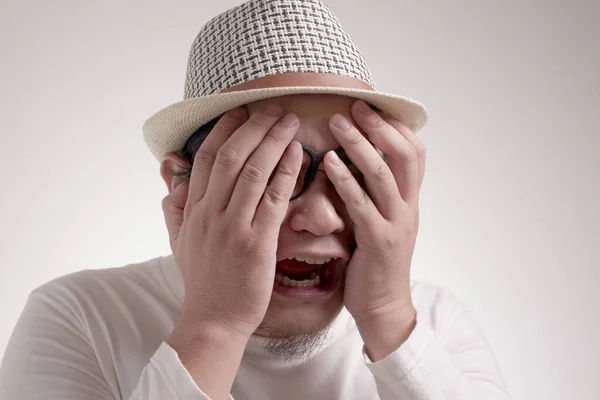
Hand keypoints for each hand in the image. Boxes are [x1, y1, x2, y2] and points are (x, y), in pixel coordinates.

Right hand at [162, 104, 301, 339]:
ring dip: (273, 142)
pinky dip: (286, 173)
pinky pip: (273, 200)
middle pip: (230, 157)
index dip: (224, 131)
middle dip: (253, 128)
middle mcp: (210, 213)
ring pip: (252, 172)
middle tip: (274, 109)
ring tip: (290, 122)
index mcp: (193, 210)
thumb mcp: (178, 241)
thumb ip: (174, 206)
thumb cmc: (202, 279)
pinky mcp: (257, 242)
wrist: (214, 318)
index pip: (205, 159)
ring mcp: (233, 227)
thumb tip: (169, 176)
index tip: (241, 111)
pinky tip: (298, 154)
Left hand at [325, 100, 425, 358]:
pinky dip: (346, 181)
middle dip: (379, 126)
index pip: (414, 152)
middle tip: (354, 105)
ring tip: (338, 124)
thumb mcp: (382, 221)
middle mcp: (408, 206)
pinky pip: (362, 204)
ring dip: (360, 145)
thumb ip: (375, 193)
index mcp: (409, 199)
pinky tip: (329, 164)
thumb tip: (357, 161)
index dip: (395, 126)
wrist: (384, 306)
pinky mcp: (378, 242)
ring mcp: (395, 223)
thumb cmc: (376, 262)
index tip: (372, 106)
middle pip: (403, 154)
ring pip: (383, 174)